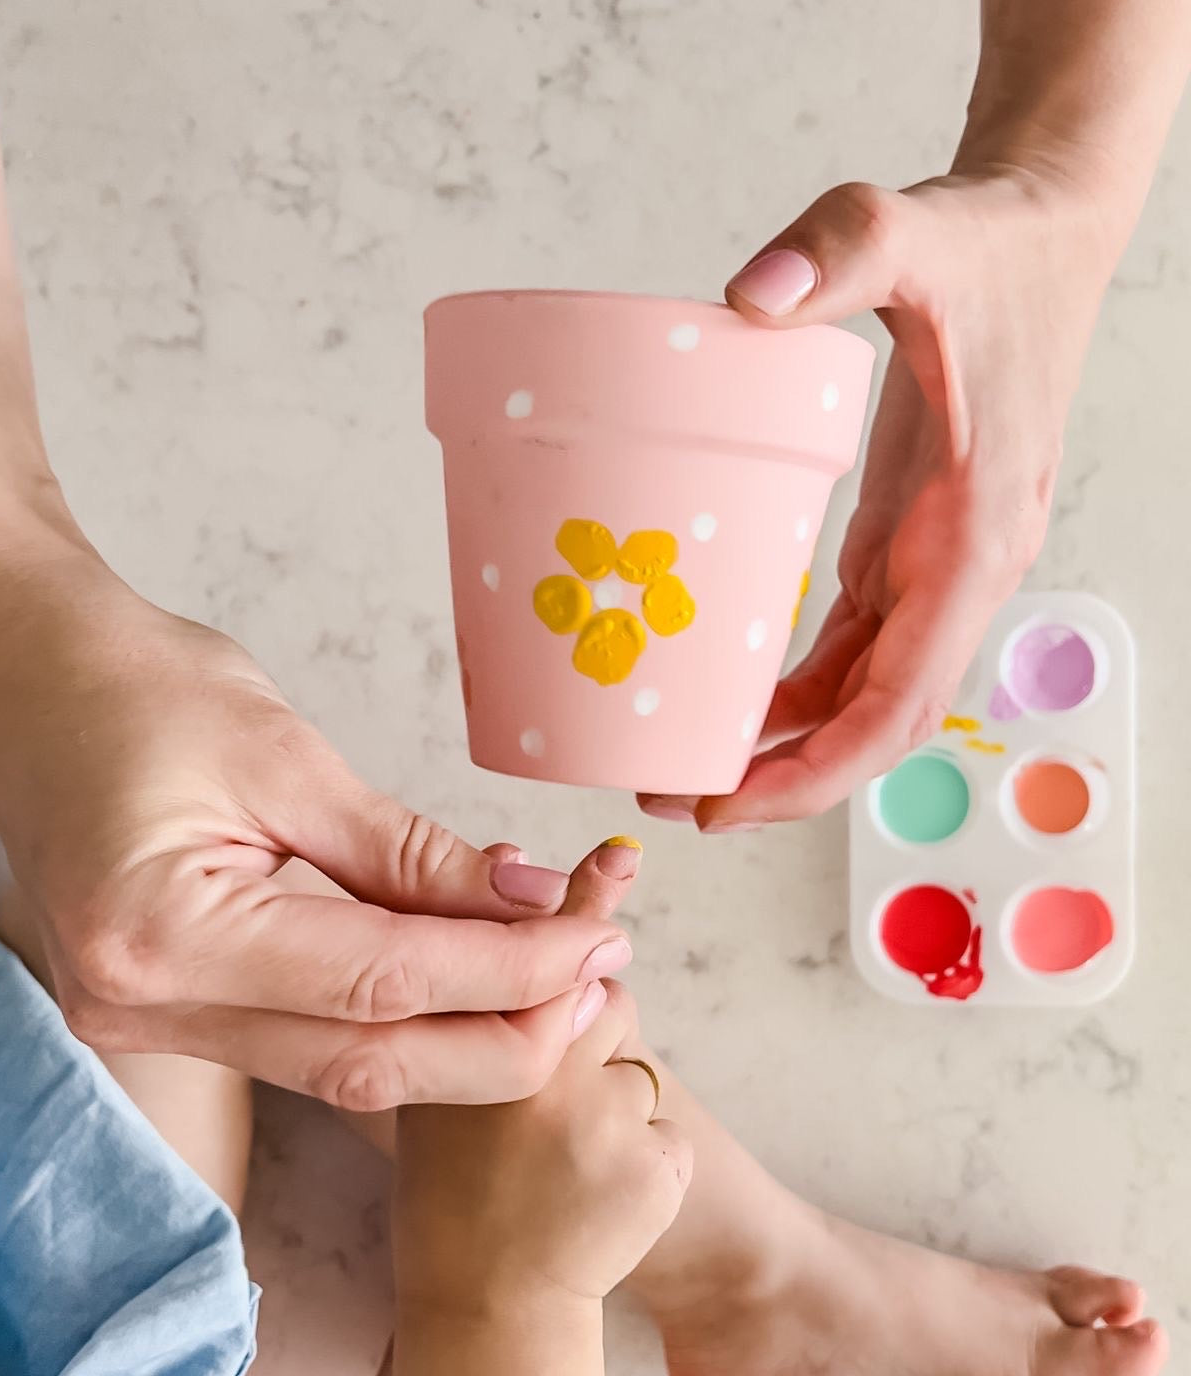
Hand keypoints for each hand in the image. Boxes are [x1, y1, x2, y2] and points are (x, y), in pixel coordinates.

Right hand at [0, 547, 630, 1108]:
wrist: (29, 678)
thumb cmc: (137, 687)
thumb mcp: (287, 755)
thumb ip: (410, 852)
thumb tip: (529, 902)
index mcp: (163, 934)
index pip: (384, 982)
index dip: (510, 970)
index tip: (598, 938)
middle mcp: (144, 1005)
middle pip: (371, 1064)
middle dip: (505, 1034)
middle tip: (602, 978)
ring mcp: (147, 1022)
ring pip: (346, 1071)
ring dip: (463, 1036)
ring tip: (559, 982)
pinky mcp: (168, 1012)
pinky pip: (308, 1044)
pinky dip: (400, 1021)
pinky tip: (472, 983)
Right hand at [395, 842, 690, 1310]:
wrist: (488, 1307)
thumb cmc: (458, 1189)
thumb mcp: (439, 1089)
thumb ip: (474, 997)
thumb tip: (514, 878)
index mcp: (476, 1050)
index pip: (543, 958)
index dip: (586, 901)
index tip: (619, 859)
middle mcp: (535, 1077)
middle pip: (609, 1003)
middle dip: (593, 1038)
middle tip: (547, 1117)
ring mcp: (598, 1125)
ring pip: (640, 1075)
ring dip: (618, 1111)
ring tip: (564, 1171)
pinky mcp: (653, 1169)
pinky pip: (667, 1137)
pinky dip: (646, 1166)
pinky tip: (598, 1203)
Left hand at [650, 166, 1118, 826]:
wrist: (1040, 230)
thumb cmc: (986, 244)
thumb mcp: (911, 230)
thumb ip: (840, 251)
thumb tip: (745, 297)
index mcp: (972, 535)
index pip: (900, 700)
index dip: (819, 769)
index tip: (732, 804)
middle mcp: (962, 570)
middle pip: (876, 725)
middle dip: (784, 782)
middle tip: (676, 804)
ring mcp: (936, 565)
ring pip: (862, 696)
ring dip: (783, 747)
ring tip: (683, 769)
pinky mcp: (907, 544)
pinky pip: (851, 647)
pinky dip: (794, 690)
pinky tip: (729, 704)